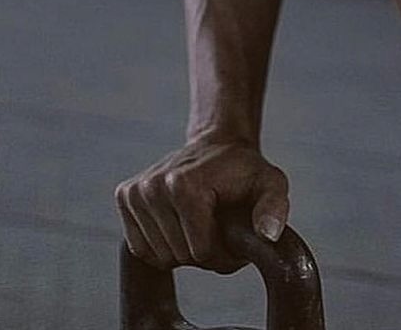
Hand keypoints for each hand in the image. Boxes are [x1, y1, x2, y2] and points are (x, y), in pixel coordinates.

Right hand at [115, 139, 289, 272]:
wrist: (217, 144)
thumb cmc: (244, 170)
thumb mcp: (270, 184)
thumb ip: (274, 208)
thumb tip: (268, 235)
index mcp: (183, 185)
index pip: (201, 253)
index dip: (223, 253)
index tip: (233, 232)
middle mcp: (152, 186)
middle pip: (179, 257)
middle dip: (204, 251)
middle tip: (218, 225)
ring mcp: (135, 191)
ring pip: (160, 257)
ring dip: (184, 248)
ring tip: (201, 220)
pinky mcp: (125, 196)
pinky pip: (141, 249)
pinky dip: (162, 244)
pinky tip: (178, 221)